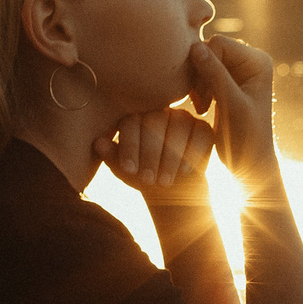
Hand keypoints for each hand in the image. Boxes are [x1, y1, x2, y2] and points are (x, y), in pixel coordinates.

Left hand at [96, 103, 214, 198]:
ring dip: (171, 156)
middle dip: (150, 153)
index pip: (131, 122)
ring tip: (164, 181)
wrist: (173, 191)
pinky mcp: (203, 129)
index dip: (129, 146)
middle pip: (155, 122)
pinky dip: (193, 152)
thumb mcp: (126, 171)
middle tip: (147, 179)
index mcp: (136, 117)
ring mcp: (183, 118)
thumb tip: (98, 143)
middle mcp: (159, 112)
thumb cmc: (145, 177)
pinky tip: (185, 172)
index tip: (128, 170)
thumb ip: (112, 156)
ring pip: (178, 126)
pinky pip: (201, 134)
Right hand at [188, 36, 278, 192]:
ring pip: (202, 60)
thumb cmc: (246, 139)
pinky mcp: (226, 79)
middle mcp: (250, 60)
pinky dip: (197, 87)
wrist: (250, 163)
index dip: (204, 67)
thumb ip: (216, 76)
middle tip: (202, 104)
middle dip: (200, 75)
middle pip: (209, 49)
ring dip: (197, 83)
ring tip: (202, 107)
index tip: (205, 99)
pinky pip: (201, 71)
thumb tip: (196, 47)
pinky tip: (202, 106)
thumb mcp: (231, 106)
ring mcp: (238, 69)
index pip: (219, 44)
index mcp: (259, 61)